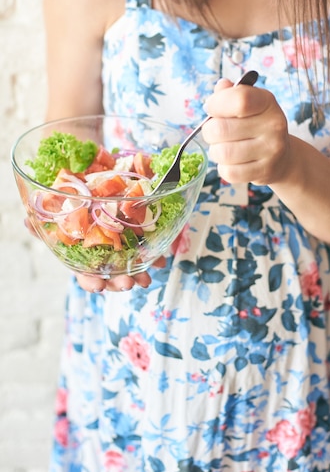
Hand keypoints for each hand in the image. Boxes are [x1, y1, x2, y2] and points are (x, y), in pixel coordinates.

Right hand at [25, 216, 164, 292]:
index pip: (85, 275)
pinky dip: (155, 256)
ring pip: (130, 267)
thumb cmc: (69, 205)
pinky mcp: (136, 237)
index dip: (92, 282)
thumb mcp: (53, 213)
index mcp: (82, 256)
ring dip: (139, 274)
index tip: (99, 287)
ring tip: (147, 279)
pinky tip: (161, 260)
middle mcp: (102, 256)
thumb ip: (40, 221)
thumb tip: (26, 221)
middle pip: (111, 275)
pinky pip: (147, 251)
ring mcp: (120, 249)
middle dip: (119, 282)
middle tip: (129, 284)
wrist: (91, 185)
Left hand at [202, 78, 289, 185]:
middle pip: (221, 129)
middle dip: (209, 131)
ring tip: (223, 147)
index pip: (239, 100)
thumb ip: (231, 93)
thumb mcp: (248, 103)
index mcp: (267, 102)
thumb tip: (221, 87)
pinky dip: (223, 168)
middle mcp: (273, 125)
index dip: (216, 104)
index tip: (211, 108)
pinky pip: (229, 172)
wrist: (282, 157)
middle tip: (215, 132)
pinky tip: (232, 162)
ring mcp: (271, 150)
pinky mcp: (265, 171)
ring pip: (222, 153)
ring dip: (215, 151)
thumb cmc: (256, 125)